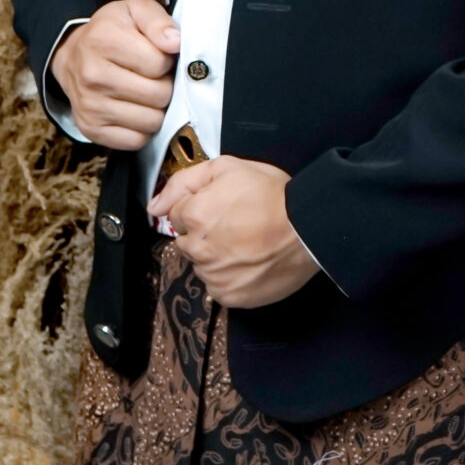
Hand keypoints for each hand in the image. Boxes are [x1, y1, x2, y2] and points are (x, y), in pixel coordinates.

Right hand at [50, 0, 178, 146]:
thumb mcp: (135, 11)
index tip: (156, 55)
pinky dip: (143, 129)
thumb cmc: (111, 32)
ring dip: (156, 108)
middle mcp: (92, 75)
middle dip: (164, 85)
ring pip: (151, 121)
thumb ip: (158, 21)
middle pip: (158, 95)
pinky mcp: (90, 129)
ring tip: (145, 92)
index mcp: (103, 41)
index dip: (166, 60)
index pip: (160, 64)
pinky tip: (136, 110)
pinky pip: (136, 141)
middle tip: (153, 76)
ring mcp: (90, 106)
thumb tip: (175, 43)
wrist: (73, 56)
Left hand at [153, 153, 318, 307]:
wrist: (309, 228)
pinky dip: (230, 277)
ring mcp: (214, 276)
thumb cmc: (273, 195)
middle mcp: (199, 249)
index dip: (200, 208)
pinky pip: (219, 286)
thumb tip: (154, 206)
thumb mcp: (228, 168)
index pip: (178, 216)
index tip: (223, 207)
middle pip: (187, 242)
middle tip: (236, 224)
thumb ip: (184, 182)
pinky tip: (250, 261)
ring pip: (202, 265)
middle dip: (204, 233)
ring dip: (216, 256)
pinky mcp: (230, 296)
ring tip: (247, 243)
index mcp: (194, 216)